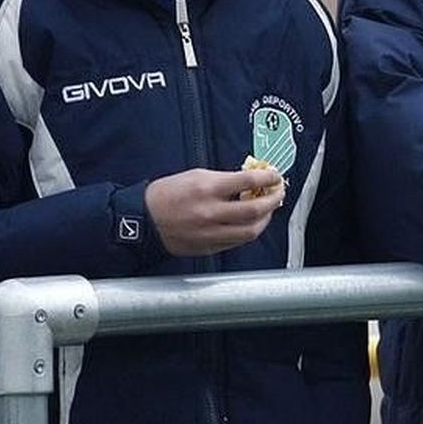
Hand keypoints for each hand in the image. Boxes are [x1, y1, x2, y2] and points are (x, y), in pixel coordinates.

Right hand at [145, 167, 285, 256]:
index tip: (275, 175)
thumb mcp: (195, 176)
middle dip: (273, 200)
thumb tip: (249, 181)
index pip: (248, 181)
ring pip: (251, 231)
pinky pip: (238, 241)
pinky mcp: (209, 247)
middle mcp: (211, 213)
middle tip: (279, 193)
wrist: (144, 220)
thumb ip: (223, 179)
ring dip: (266, 219)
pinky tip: (252, 223)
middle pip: (255, 209)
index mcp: (207, 189)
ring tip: (268, 210)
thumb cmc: (167, 194)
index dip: (268, 177)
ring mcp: (211, 233)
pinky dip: (249, 231)